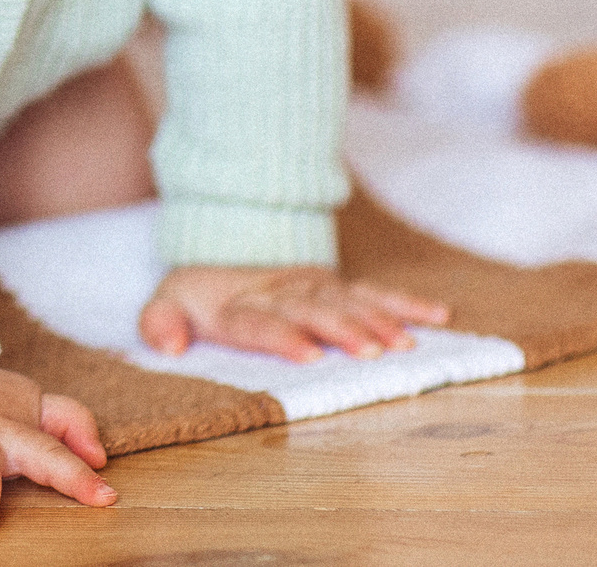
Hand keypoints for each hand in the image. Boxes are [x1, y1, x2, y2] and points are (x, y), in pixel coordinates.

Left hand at [139, 265, 447, 361]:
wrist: (223, 243)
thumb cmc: (198, 293)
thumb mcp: (166, 302)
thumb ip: (158, 322)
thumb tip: (168, 345)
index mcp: (238, 302)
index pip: (258, 320)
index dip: (281, 334)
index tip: (307, 352)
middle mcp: (281, 291)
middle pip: (312, 309)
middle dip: (341, 328)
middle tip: (371, 351)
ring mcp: (312, 286)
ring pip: (348, 300)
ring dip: (378, 319)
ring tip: (406, 342)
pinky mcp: (337, 284)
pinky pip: (374, 291)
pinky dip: (406, 302)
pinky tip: (438, 315)